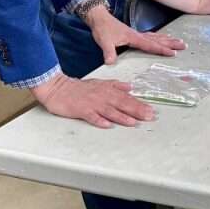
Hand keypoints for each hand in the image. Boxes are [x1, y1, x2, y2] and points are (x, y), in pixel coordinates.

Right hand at [33, 72, 153, 127]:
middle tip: (149, 117)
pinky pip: (91, 116)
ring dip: (122, 117)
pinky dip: (99, 120)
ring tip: (133, 122)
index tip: (151, 110)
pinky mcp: (81, 110)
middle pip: (122, 104)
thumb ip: (115, 85)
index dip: (139, 104)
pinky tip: (107, 125)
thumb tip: (130, 87)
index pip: (126, 98)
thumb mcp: (99, 83)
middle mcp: (102, 96)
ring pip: (109, 111)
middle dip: (136, 111)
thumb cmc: (78, 88)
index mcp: (107, 90)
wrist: (58, 87)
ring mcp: (92, 103)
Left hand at [83, 5, 184, 64]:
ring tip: (179, 41)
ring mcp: (137, 34)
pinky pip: (151, 36)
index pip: (150, 45)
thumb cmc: (103, 29)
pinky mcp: (134, 34)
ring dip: (168, 39)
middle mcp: (138, 35)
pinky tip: (163, 38)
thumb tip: (110, 63)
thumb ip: (108, 52)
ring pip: (156, 36)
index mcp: (133, 37)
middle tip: (184, 45)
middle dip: (171, 43)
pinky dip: (160, 37)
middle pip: (158, 39)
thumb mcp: (104, 42)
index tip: (173, 53)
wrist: (99, 18)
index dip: (161, 50)